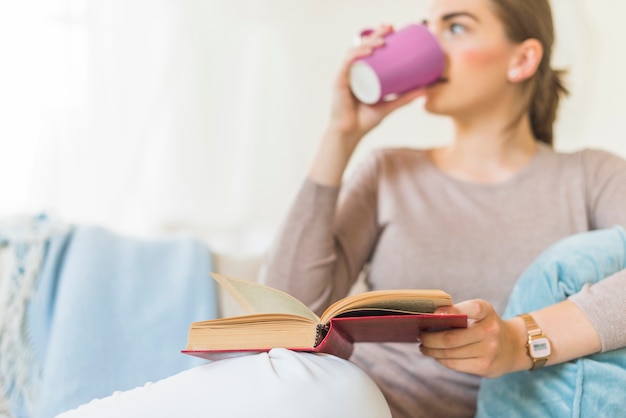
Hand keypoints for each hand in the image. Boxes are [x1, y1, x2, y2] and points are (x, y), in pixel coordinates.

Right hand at [327, 24, 425, 148]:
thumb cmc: (365, 121)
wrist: (350, 134)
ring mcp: (345, 76)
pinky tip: (366, 51)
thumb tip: (425, 90)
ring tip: (382, 42)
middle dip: (376, 34)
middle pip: (362, 47)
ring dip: (368, 43)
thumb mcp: (389, 106)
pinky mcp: (339, 82)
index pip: (369, 50)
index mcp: (362, 73)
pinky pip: (347, 64)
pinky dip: (356, 55)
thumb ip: (405, 98)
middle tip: (390, 29)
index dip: (379, 37)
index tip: (393, 31)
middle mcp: (352, 71)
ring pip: (355, 52)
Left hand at [419, 299, 528, 377]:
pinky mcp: (485, 367)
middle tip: (420, 335)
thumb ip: (459, 312)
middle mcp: (490, 331)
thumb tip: (429, 318)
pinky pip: (455, 364)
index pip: (471, 308)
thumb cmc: (486, 325)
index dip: (451, 311)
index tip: (433, 314)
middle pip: (450, 337)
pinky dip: (440, 359)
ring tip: (423, 346)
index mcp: (487, 311)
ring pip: (450, 353)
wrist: (512, 346)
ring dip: (431, 350)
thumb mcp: (480, 312)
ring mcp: (489, 351)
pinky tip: (435, 355)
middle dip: (429, 338)